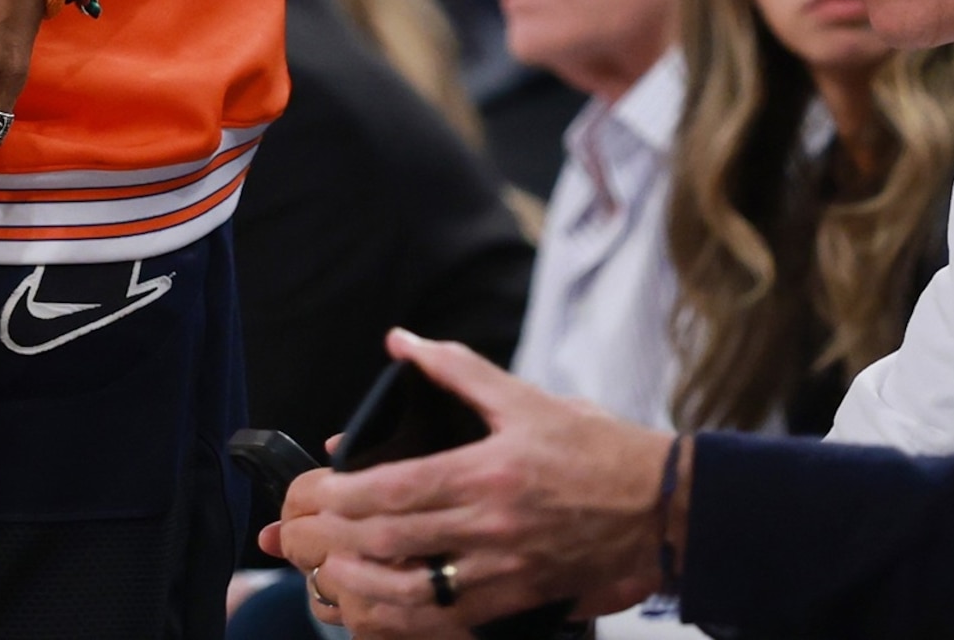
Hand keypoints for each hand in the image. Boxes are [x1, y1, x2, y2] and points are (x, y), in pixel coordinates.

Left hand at [272, 330, 668, 634]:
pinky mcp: (518, 602)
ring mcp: (503, 571)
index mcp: (487, 470)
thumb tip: (399, 342)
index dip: (336, 497)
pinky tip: (371, 610)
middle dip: (328, 541)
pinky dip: (401, 619)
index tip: (304, 493)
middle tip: (290, 536)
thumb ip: (457, 371)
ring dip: (354, 587)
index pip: (391, 488)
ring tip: (319, 574)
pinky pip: (446, 622)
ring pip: (410, 593)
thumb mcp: (526, 397)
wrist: (663, 509)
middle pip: (388, 542)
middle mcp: (490, 526)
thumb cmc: (596, 449)